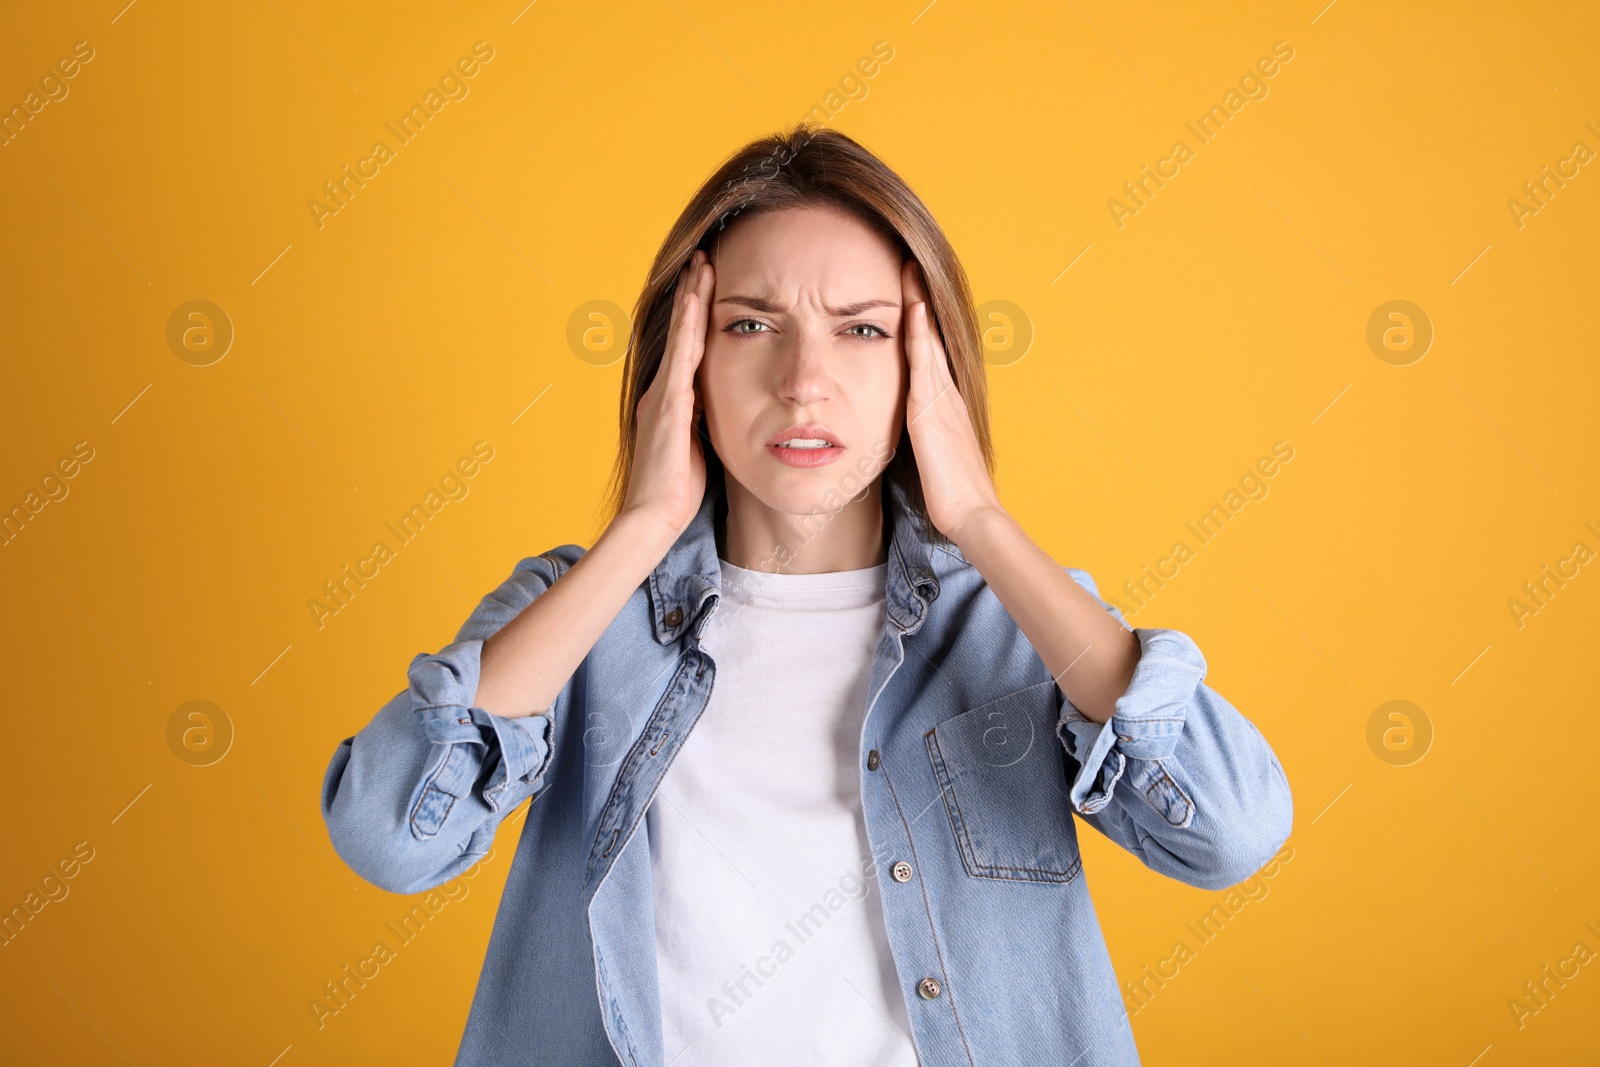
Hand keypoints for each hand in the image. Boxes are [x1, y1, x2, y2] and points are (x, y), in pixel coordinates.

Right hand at [619, 249, 714, 543]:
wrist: (654, 517)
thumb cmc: (677, 491)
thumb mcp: (697, 449)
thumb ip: (704, 424)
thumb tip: (723, 410)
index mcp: (670, 402)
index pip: (688, 349)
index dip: (697, 316)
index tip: (709, 285)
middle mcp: (662, 391)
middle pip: (682, 332)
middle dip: (692, 294)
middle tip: (704, 257)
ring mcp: (663, 394)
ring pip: (681, 335)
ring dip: (691, 298)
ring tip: (702, 263)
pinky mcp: (669, 404)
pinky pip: (682, 355)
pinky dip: (688, 324)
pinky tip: (696, 299)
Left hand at [901, 259, 1002, 546]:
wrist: (973, 513)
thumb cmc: (952, 493)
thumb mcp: (935, 455)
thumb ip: (926, 436)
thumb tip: (916, 432)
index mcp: (945, 402)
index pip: (929, 351)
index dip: (920, 320)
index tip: (910, 289)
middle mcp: (946, 392)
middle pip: (931, 335)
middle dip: (920, 299)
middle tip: (910, 262)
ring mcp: (940, 396)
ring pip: (927, 338)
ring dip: (918, 302)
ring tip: (908, 267)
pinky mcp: (930, 408)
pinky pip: (922, 359)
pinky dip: (918, 330)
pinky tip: (912, 305)